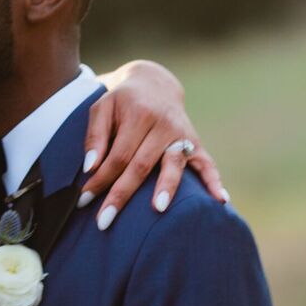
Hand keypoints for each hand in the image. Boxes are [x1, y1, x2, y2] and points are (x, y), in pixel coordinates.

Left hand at [86, 60, 226, 228]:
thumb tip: (90, 167)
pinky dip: (214, 181)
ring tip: (158, 209)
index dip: (101, 178)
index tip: (84, 199)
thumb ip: (95, 136)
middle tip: (104, 221)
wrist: (154, 84)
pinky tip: (221, 200)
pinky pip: (207, 163)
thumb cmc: (122, 102)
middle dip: (122, 194)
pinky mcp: (195, 143)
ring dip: (166, 187)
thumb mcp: (102, 108)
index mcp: (139, 115)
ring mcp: (182, 135)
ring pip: (173, 165)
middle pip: (141, 165)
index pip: (118, 155)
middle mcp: (164, 125)